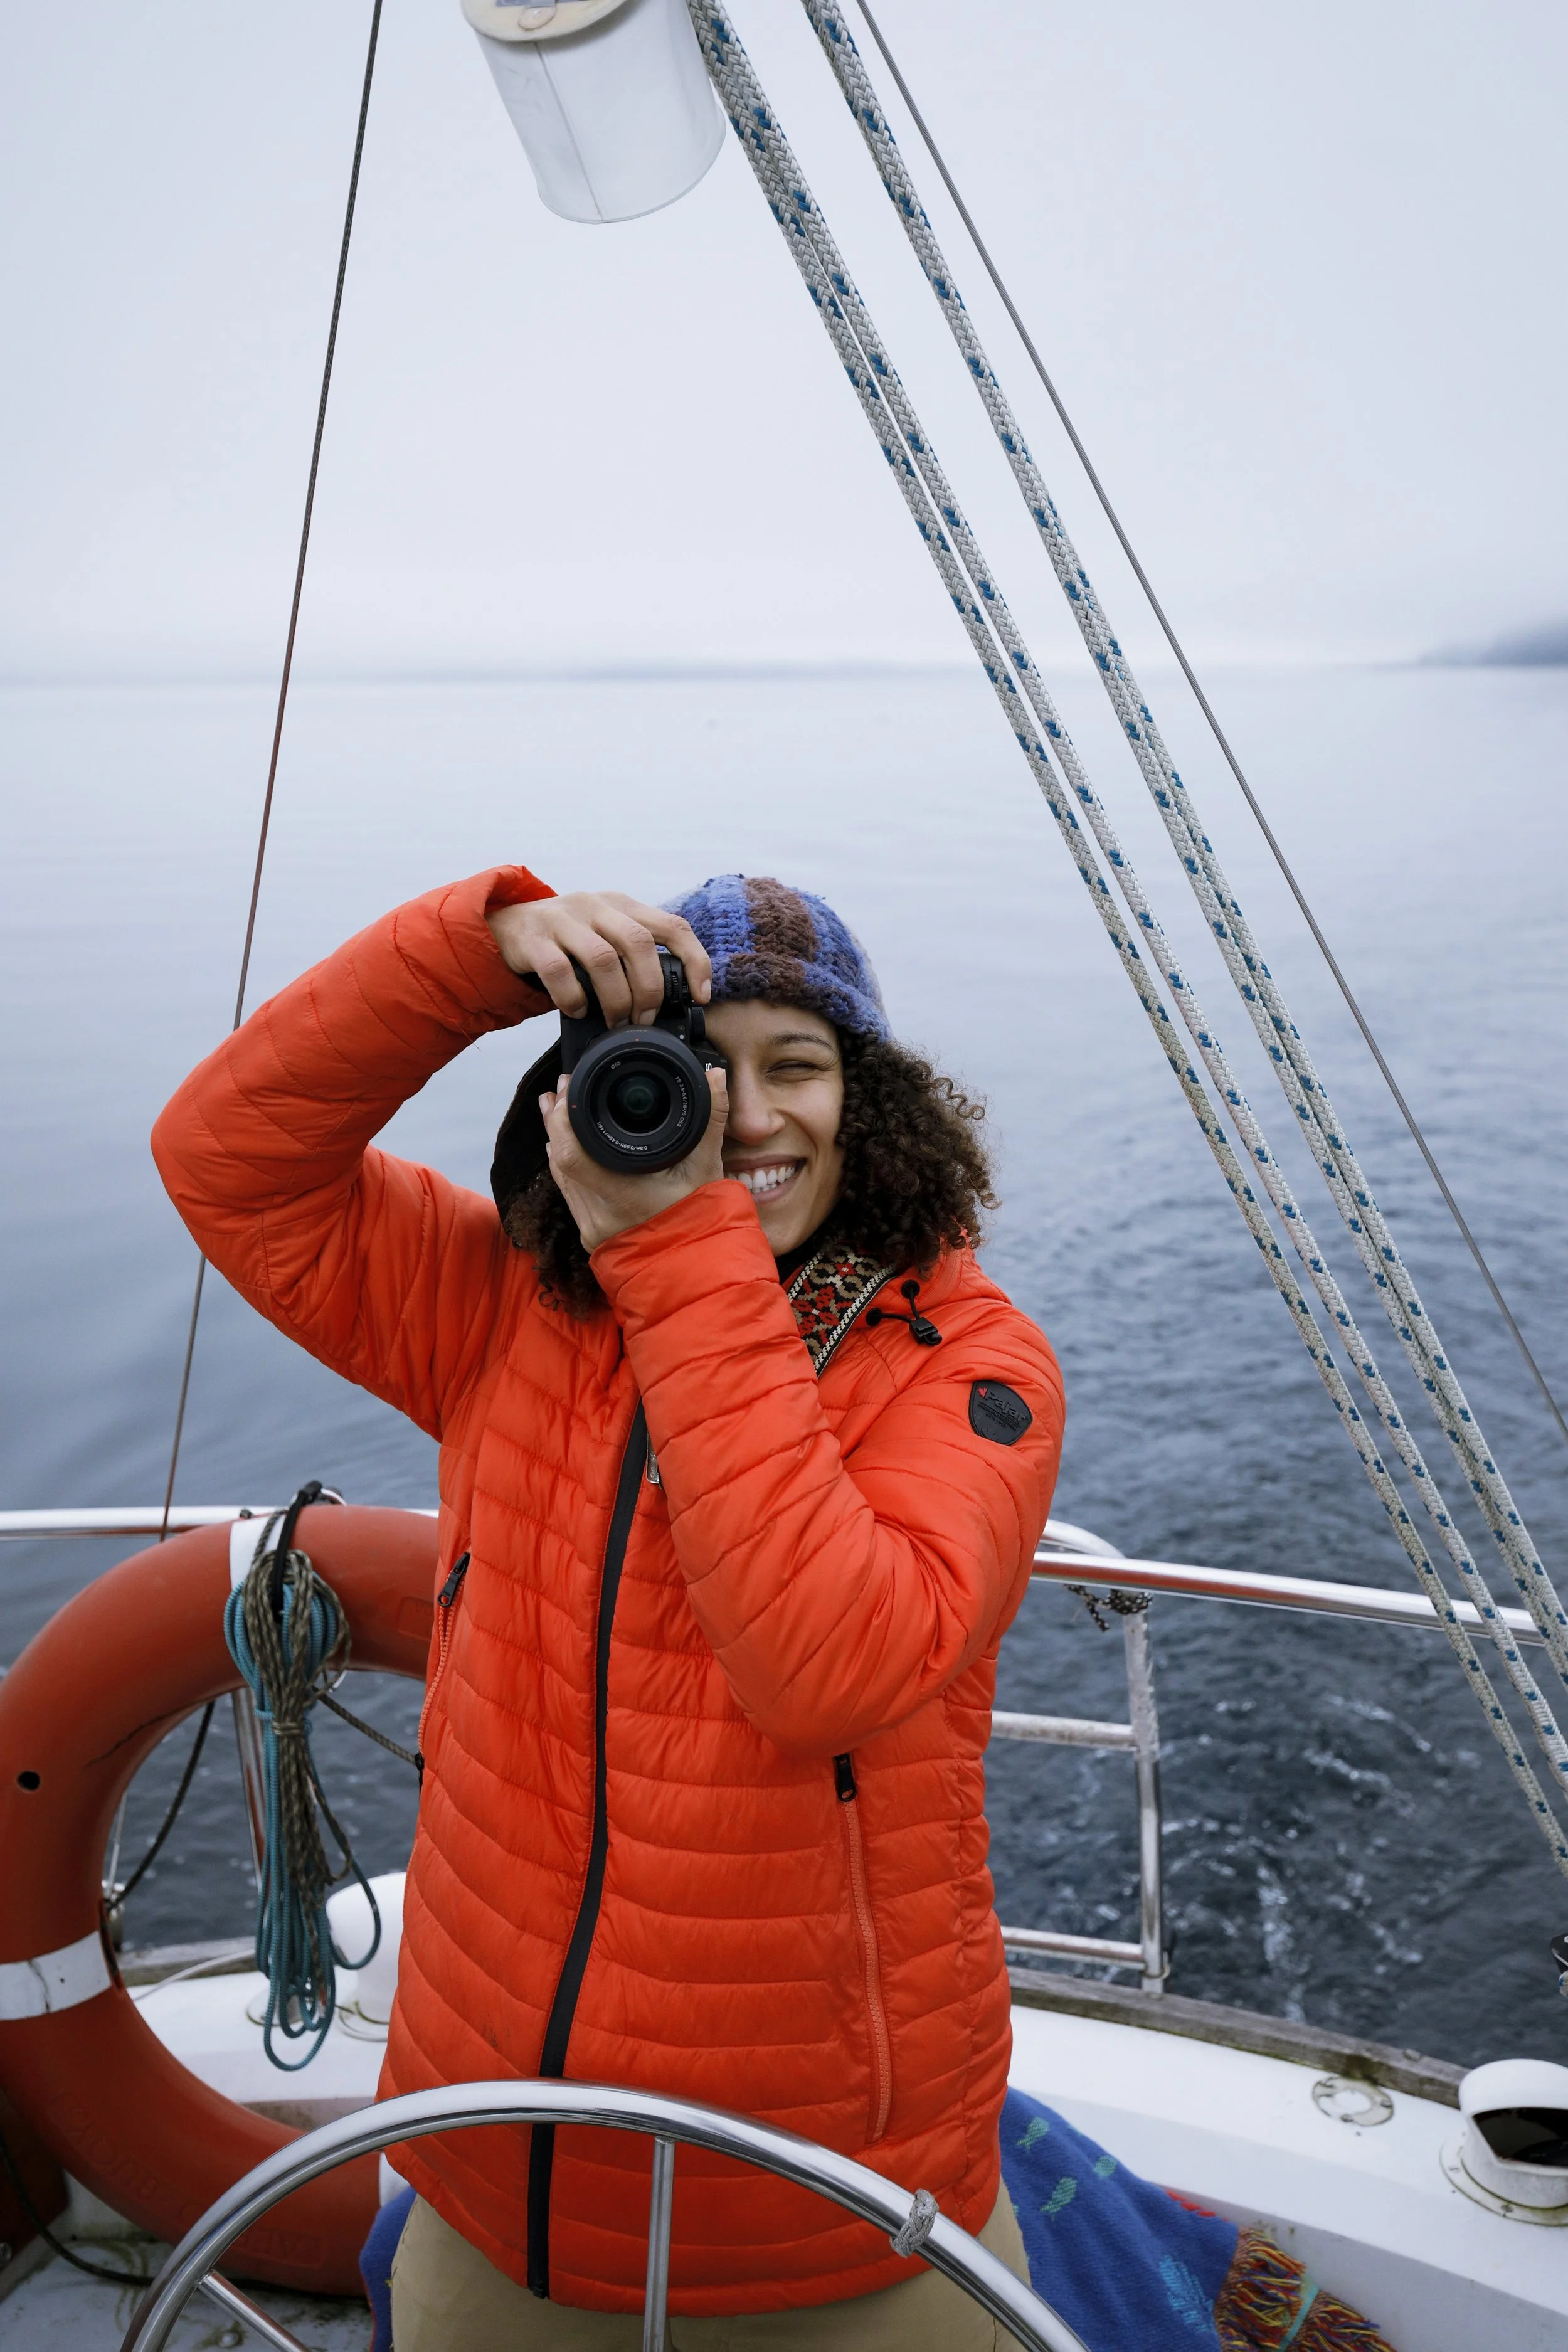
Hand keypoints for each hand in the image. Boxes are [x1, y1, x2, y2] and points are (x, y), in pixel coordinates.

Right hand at [487, 891, 711, 1026]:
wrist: (504, 925)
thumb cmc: (566, 941)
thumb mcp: (603, 935)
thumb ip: (631, 955)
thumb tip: (667, 1003)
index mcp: (622, 905)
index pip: (673, 926)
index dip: (694, 961)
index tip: (700, 996)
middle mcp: (596, 905)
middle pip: (639, 944)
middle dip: (649, 990)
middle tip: (645, 1020)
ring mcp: (563, 919)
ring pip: (602, 959)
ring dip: (615, 999)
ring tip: (615, 1022)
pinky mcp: (533, 938)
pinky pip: (560, 971)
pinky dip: (574, 998)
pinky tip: (578, 1010)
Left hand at [540, 1066, 730, 1251]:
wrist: (697, 1266)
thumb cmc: (702, 1219)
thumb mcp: (708, 1167)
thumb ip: (711, 1120)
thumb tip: (714, 1076)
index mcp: (624, 1197)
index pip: (573, 1155)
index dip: (563, 1119)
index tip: (569, 1088)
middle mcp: (600, 1215)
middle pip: (560, 1160)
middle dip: (556, 1119)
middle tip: (559, 1087)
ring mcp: (591, 1226)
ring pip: (560, 1174)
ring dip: (555, 1138)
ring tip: (552, 1105)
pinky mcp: (590, 1232)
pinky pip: (567, 1191)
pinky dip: (563, 1163)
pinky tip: (560, 1144)